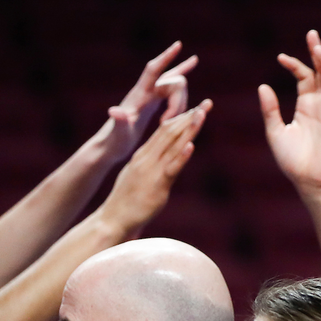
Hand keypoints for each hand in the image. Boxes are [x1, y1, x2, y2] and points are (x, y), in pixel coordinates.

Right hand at [99, 99, 211, 234]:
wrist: (112, 218)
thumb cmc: (128, 200)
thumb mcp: (140, 176)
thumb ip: (153, 165)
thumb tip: (165, 160)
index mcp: (143, 154)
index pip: (164, 130)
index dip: (181, 118)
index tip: (197, 107)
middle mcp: (148, 158)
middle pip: (171, 131)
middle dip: (190, 116)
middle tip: (207, 103)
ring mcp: (152, 170)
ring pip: (174, 144)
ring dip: (189, 128)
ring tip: (202, 113)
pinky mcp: (158, 185)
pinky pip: (172, 168)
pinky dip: (182, 155)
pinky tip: (192, 145)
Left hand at [107, 42, 197, 157]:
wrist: (108, 147)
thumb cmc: (114, 142)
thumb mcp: (119, 133)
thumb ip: (118, 121)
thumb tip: (114, 110)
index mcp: (139, 95)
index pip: (154, 70)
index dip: (166, 57)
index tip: (179, 44)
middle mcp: (144, 92)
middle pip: (171, 82)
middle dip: (179, 99)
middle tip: (170, 121)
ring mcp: (148, 98)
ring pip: (174, 89)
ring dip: (180, 104)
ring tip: (171, 123)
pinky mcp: (150, 105)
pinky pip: (170, 94)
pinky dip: (181, 96)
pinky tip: (188, 99)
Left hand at [259, 30, 320, 192]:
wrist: (309, 181)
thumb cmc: (292, 161)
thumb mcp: (275, 132)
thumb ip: (270, 110)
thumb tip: (263, 86)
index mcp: (304, 108)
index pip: (303, 79)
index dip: (294, 65)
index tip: (281, 57)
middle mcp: (319, 106)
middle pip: (320, 74)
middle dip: (316, 54)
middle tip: (311, 34)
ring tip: (318, 47)